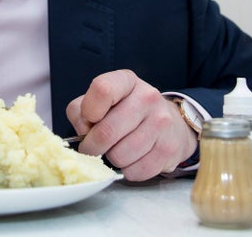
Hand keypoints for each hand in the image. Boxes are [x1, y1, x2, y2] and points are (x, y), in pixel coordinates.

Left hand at [66, 69, 198, 180]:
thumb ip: (81, 110)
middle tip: (93, 147)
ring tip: (116, 150)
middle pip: (106, 132)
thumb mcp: (100, 101)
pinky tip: (132, 159)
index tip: (89, 120)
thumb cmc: (125, 112)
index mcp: (126, 81)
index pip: (102, 89)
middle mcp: (147, 97)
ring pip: (120, 156)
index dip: (89, 110)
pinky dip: (128, 171)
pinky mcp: (169, 149)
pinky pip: (136, 171)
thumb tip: (84, 131)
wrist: (170, 125)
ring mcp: (161, 123)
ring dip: (111, 159)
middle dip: (92, 146)